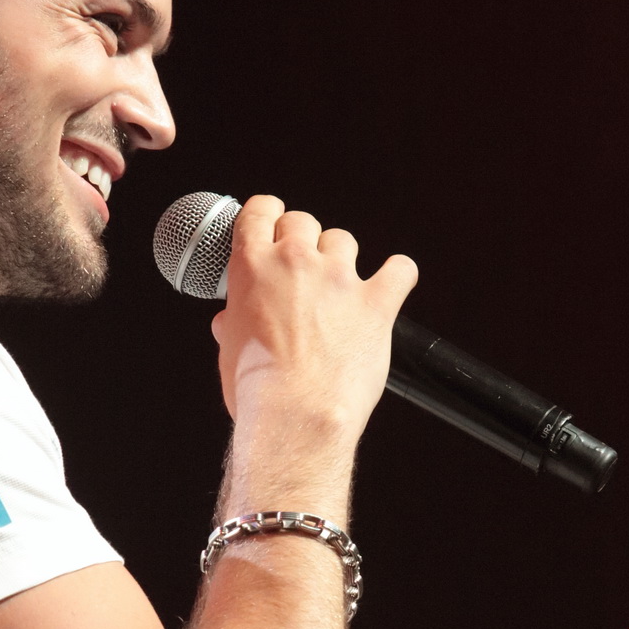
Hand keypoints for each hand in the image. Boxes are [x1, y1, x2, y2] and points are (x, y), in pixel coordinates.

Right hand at [211, 194, 416, 439]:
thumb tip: (229, 323)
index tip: (273, 223)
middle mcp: (296, 262)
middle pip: (304, 222)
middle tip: (302, 270)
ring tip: (338, 288)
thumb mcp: (229, 352)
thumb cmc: (257, 391)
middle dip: (303, 241)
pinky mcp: (375, 303)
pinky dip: (397, 274)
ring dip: (340, 259)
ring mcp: (339, 279)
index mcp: (253, 267)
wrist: (295, 417)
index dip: (268, 214)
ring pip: (344, 240)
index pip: (260, 212)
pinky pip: (399, 270)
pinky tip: (391, 283)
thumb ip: (233, 325)